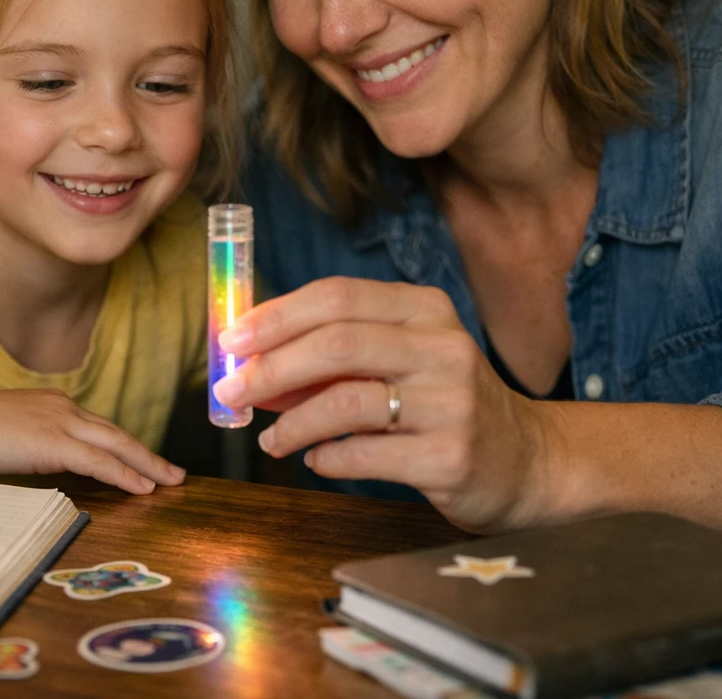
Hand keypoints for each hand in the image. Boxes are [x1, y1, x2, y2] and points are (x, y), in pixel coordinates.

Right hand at [0, 388, 185, 494]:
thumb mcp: (2, 433)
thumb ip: (27, 443)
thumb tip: (38, 463)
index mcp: (50, 404)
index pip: (98, 427)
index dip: (123, 446)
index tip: (143, 461)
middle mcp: (62, 407)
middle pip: (116, 433)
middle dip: (147, 454)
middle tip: (174, 472)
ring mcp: (59, 422)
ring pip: (116, 445)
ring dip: (147, 465)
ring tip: (170, 482)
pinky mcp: (53, 442)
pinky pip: (100, 461)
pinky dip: (125, 474)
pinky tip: (143, 489)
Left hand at [213, 277, 553, 531]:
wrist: (526, 461)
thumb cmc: (443, 402)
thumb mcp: (400, 358)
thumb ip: (334, 355)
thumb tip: (252, 364)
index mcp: (424, 309)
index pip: (337, 296)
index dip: (276, 315)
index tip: (232, 339)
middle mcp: (443, 347)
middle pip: (337, 342)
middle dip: (271, 367)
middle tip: (231, 390)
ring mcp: (452, 402)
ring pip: (346, 401)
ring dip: (292, 423)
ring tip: (270, 440)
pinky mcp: (451, 456)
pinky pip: (365, 454)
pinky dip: (326, 458)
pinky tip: (315, 461)